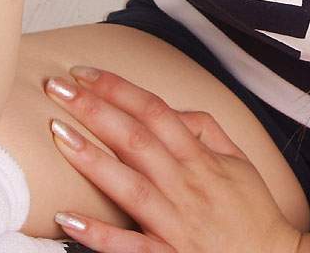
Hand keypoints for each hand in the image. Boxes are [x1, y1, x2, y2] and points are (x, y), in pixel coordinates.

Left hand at [43, 66, 303, 252]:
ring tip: (57, 133)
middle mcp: (187, 185)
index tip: (83, 73)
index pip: (154, 111)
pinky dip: (99, 234)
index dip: (118, 88)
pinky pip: (131, 246)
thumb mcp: (238, 162)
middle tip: (56, 87)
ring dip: (91, 158)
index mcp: (201, 159)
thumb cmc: (253, 213)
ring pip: (130, 185)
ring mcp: (177, 224)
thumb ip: (206, 129)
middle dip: (94, 109)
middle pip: (136, 138)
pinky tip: (68, 219)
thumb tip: (174, 107)